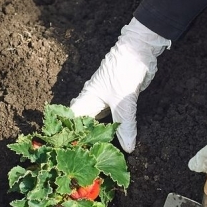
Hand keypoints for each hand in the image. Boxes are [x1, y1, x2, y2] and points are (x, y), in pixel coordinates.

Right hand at [70, 18, 170, 150]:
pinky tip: (113, 136)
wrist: (139, 49)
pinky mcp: (118, 98)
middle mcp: (93, 100)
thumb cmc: (124, 70)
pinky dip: (111, 127)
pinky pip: (111, 117)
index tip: (67, 150)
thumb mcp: (124, 101)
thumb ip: (125, 125)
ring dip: (97, 132)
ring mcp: (106, 98)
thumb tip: (128, 149)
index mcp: (88, 98)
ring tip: (97, 151)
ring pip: (98, 119)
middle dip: (83, 136)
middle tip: (84, 156)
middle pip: (83, 121)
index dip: (68, 133)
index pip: (71, 119)